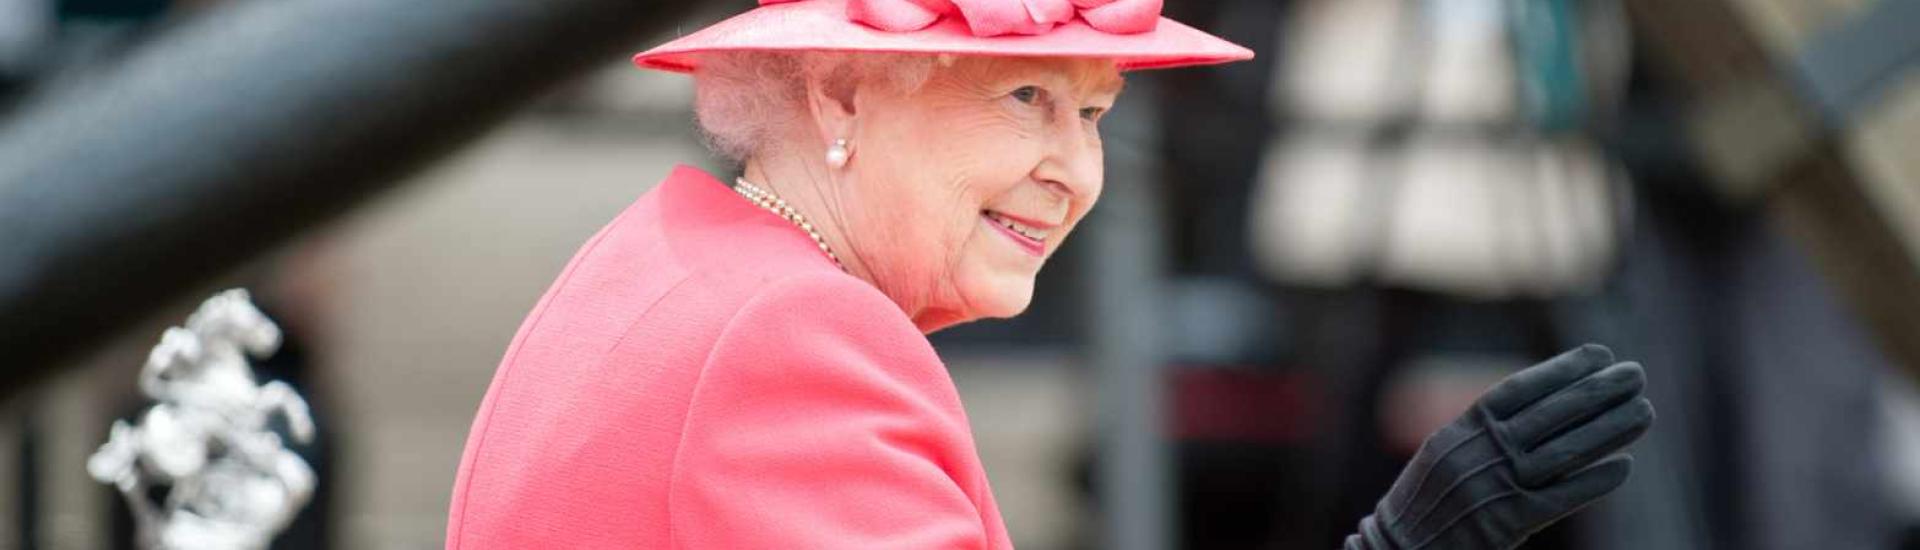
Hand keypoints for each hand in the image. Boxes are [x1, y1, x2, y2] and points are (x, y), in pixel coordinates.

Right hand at [1344, 344, 1653, 549]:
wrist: (1398, 549)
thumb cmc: (1426, 501)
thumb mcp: (1446, 453)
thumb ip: (1486, 432)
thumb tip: (1541, 408)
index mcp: (1461, 430)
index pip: (1519, 389)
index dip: (1561, 370)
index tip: (1599, 354)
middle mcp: (1480, 452)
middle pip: (1550, 415)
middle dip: (1597, 391)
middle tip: (1636, 374)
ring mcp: (1494, 486)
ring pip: (1564, 451)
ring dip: (1610, 430)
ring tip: (1644, 411)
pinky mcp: (1507, 522)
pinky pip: (1560, 497)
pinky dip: (1593, 481)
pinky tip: (1624, 466)